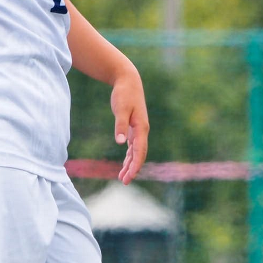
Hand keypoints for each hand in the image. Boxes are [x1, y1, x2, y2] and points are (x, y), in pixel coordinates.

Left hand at [110, 67, 149, 184]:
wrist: (128, 80)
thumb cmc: (124, 93)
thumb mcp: (120, 109)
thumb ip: (120, 125)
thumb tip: (120, 142)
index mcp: (141, 127)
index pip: (140, 151)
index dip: (135, 165)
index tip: (129, 176)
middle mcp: (142, 130)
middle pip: (139, 154)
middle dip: (133, 169)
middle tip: (124, 181)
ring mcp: (139, 129)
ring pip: (136, 151)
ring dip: (130, 164)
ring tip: (122, 177)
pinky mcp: (133, 126)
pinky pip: (133, 145)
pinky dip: (130, 155)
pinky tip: (125, 163)